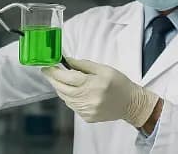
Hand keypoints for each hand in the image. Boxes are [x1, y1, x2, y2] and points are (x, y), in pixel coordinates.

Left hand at [42, 58, 159, 127]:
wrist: (130, 103)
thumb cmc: (119, 83)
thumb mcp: (104, 69)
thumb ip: (84, 65)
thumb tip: (67, 61)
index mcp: (93, 84)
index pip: (68, 77)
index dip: (54, 72)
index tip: (47, 67)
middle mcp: (88, 99)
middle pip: (62, 89)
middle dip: (53, 80)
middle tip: (49, 72)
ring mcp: (86, 110)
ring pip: (65, 98)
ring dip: (61, 89)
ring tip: (63, 80)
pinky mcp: (86, 117)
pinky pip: (72, 106)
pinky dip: (70, 98)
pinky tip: (75, 92)